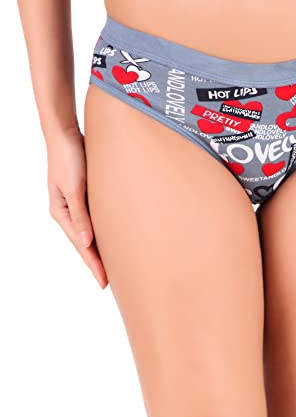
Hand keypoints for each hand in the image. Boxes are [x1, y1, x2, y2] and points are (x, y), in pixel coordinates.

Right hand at [46, 127, 107, 288]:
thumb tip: (86, 243)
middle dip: (98, 262)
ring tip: (114, 265)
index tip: (104, 282)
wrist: (66, 134)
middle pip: (86, 243)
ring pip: (91, 233)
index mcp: (62, 213)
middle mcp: (69, 212)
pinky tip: (113, 238)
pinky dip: (104, 232)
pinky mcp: (86, 196)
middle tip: (113, 281)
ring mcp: (77, 205)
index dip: (94, 264)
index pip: (81, 245)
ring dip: (101, 249)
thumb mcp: (74, 187)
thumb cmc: (69, 158)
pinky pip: (96, 220)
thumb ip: (80, 215)